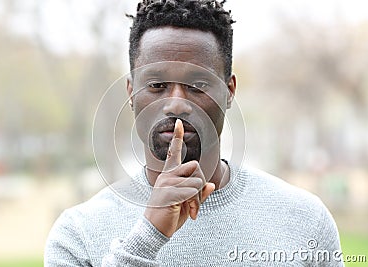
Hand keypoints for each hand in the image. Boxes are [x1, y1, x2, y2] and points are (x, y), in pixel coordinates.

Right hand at [144, 119, 214, 237]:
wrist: (155, 230)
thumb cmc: (170, 215)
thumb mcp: (187, 204)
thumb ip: (199, 194)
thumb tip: (212, 185)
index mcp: (169, 175)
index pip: (173, 152)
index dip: (177, 136)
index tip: (179, 122)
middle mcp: (167, 175)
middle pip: (195, 166)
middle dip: (200, 184)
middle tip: (194, 203)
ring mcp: (168, 182)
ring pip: (197, 180)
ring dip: (198, 198)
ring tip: (191, 210)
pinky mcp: (170, 192)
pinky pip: (193, 191)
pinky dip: (196, 204)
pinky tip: (190, 214)